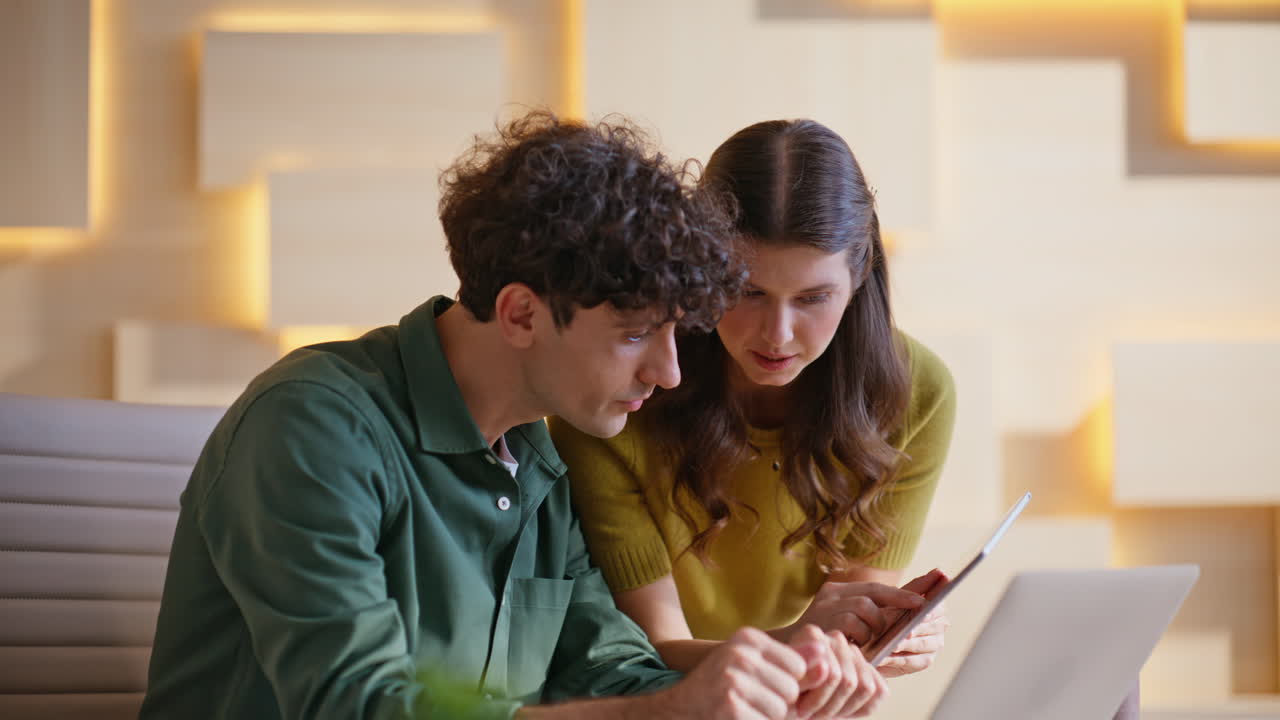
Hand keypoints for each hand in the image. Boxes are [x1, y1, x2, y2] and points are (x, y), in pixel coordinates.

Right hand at [654, 627, 807, 719]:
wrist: (677, 711)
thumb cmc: (720, 689)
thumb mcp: (751, 666)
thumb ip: (791, 660)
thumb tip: (825, 649)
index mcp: (747, 638)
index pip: (798, 665)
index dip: (786, 684)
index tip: (762, 686)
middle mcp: (739, 653)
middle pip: (792, 688)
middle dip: (778, 703)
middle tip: (749, 701)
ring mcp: (733, 680)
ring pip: (782, 709)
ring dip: (767, 717)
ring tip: (742, 710)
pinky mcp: (730, 707)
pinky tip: (735, 719)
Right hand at [784, 579, 924, 646]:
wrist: (791, 653)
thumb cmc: (827, 643)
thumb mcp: (847, 622)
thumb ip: (872, 613)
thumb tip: (912, 605)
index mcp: (837, 591)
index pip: (874, 587)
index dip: (899, 593)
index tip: (921, 599)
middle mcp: (830, 595)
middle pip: (871, 594)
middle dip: (894, 604)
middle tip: (906, 617)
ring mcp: (824, 608)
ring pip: (864, 607)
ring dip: (873, 626)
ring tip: (866, 639)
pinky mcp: (821, 621)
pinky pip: (852, 624)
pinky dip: (860, 635)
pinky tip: (854, 644)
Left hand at [788, 625, 886, 718]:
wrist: (788, 692)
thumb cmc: (786, 691)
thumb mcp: (788, 687)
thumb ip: (804, 677)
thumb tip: (825, 668)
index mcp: (812, 635)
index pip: (831, 673)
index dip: (816, 700)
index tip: (801, 711)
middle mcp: (835, 638)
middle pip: (849, 681)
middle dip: (830, 706)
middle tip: (812, 716)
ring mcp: (853, 652)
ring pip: (865, 686)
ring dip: (844, 708)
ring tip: (823, 713)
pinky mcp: (868, 669)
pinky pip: (880, 691)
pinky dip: (861, 708)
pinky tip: (840, 710)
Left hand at [875, 570, 949, 678]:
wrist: (871, 636)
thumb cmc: (887, 613)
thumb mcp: (898, 597)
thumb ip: (919, 586)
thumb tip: (941, 571)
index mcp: (935, 608)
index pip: (939, 607)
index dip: (932, 609)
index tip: (924, 611)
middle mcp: (938, 627)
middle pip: (932, 628)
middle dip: (918, 630)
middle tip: (907, 632)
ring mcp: (932, 645)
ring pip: (924, 645)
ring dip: (908, 645)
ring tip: (894, 645)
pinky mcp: (923, 661)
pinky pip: (915, 661)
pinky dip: (901, 659)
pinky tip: (888, 656)